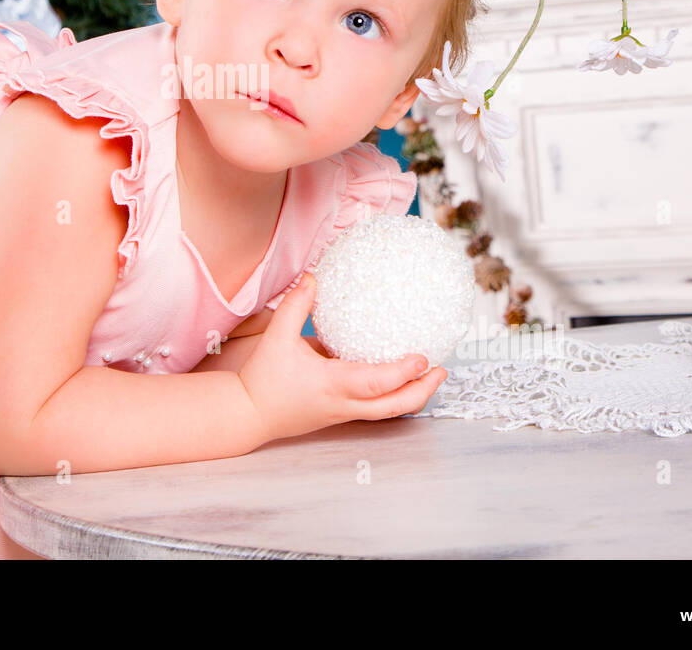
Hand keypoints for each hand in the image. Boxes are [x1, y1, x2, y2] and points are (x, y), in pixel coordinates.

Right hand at [237, 271, 447, 444]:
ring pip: (388, 412)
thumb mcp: (276, 338)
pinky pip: (374, 407)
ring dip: (413, 396)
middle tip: (442, 370)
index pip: (376, 383)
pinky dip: (393, 395)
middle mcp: (343, 404)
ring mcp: (344, 413)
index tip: (424, 357)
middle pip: (393, 407)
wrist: (249, 414)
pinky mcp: (340, 415)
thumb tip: (314, 276)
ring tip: (431, 375)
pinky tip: (398, 378)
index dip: (403, 372)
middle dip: (422, 391)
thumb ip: (295, 306)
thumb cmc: (263, 379)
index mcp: (331, 385)